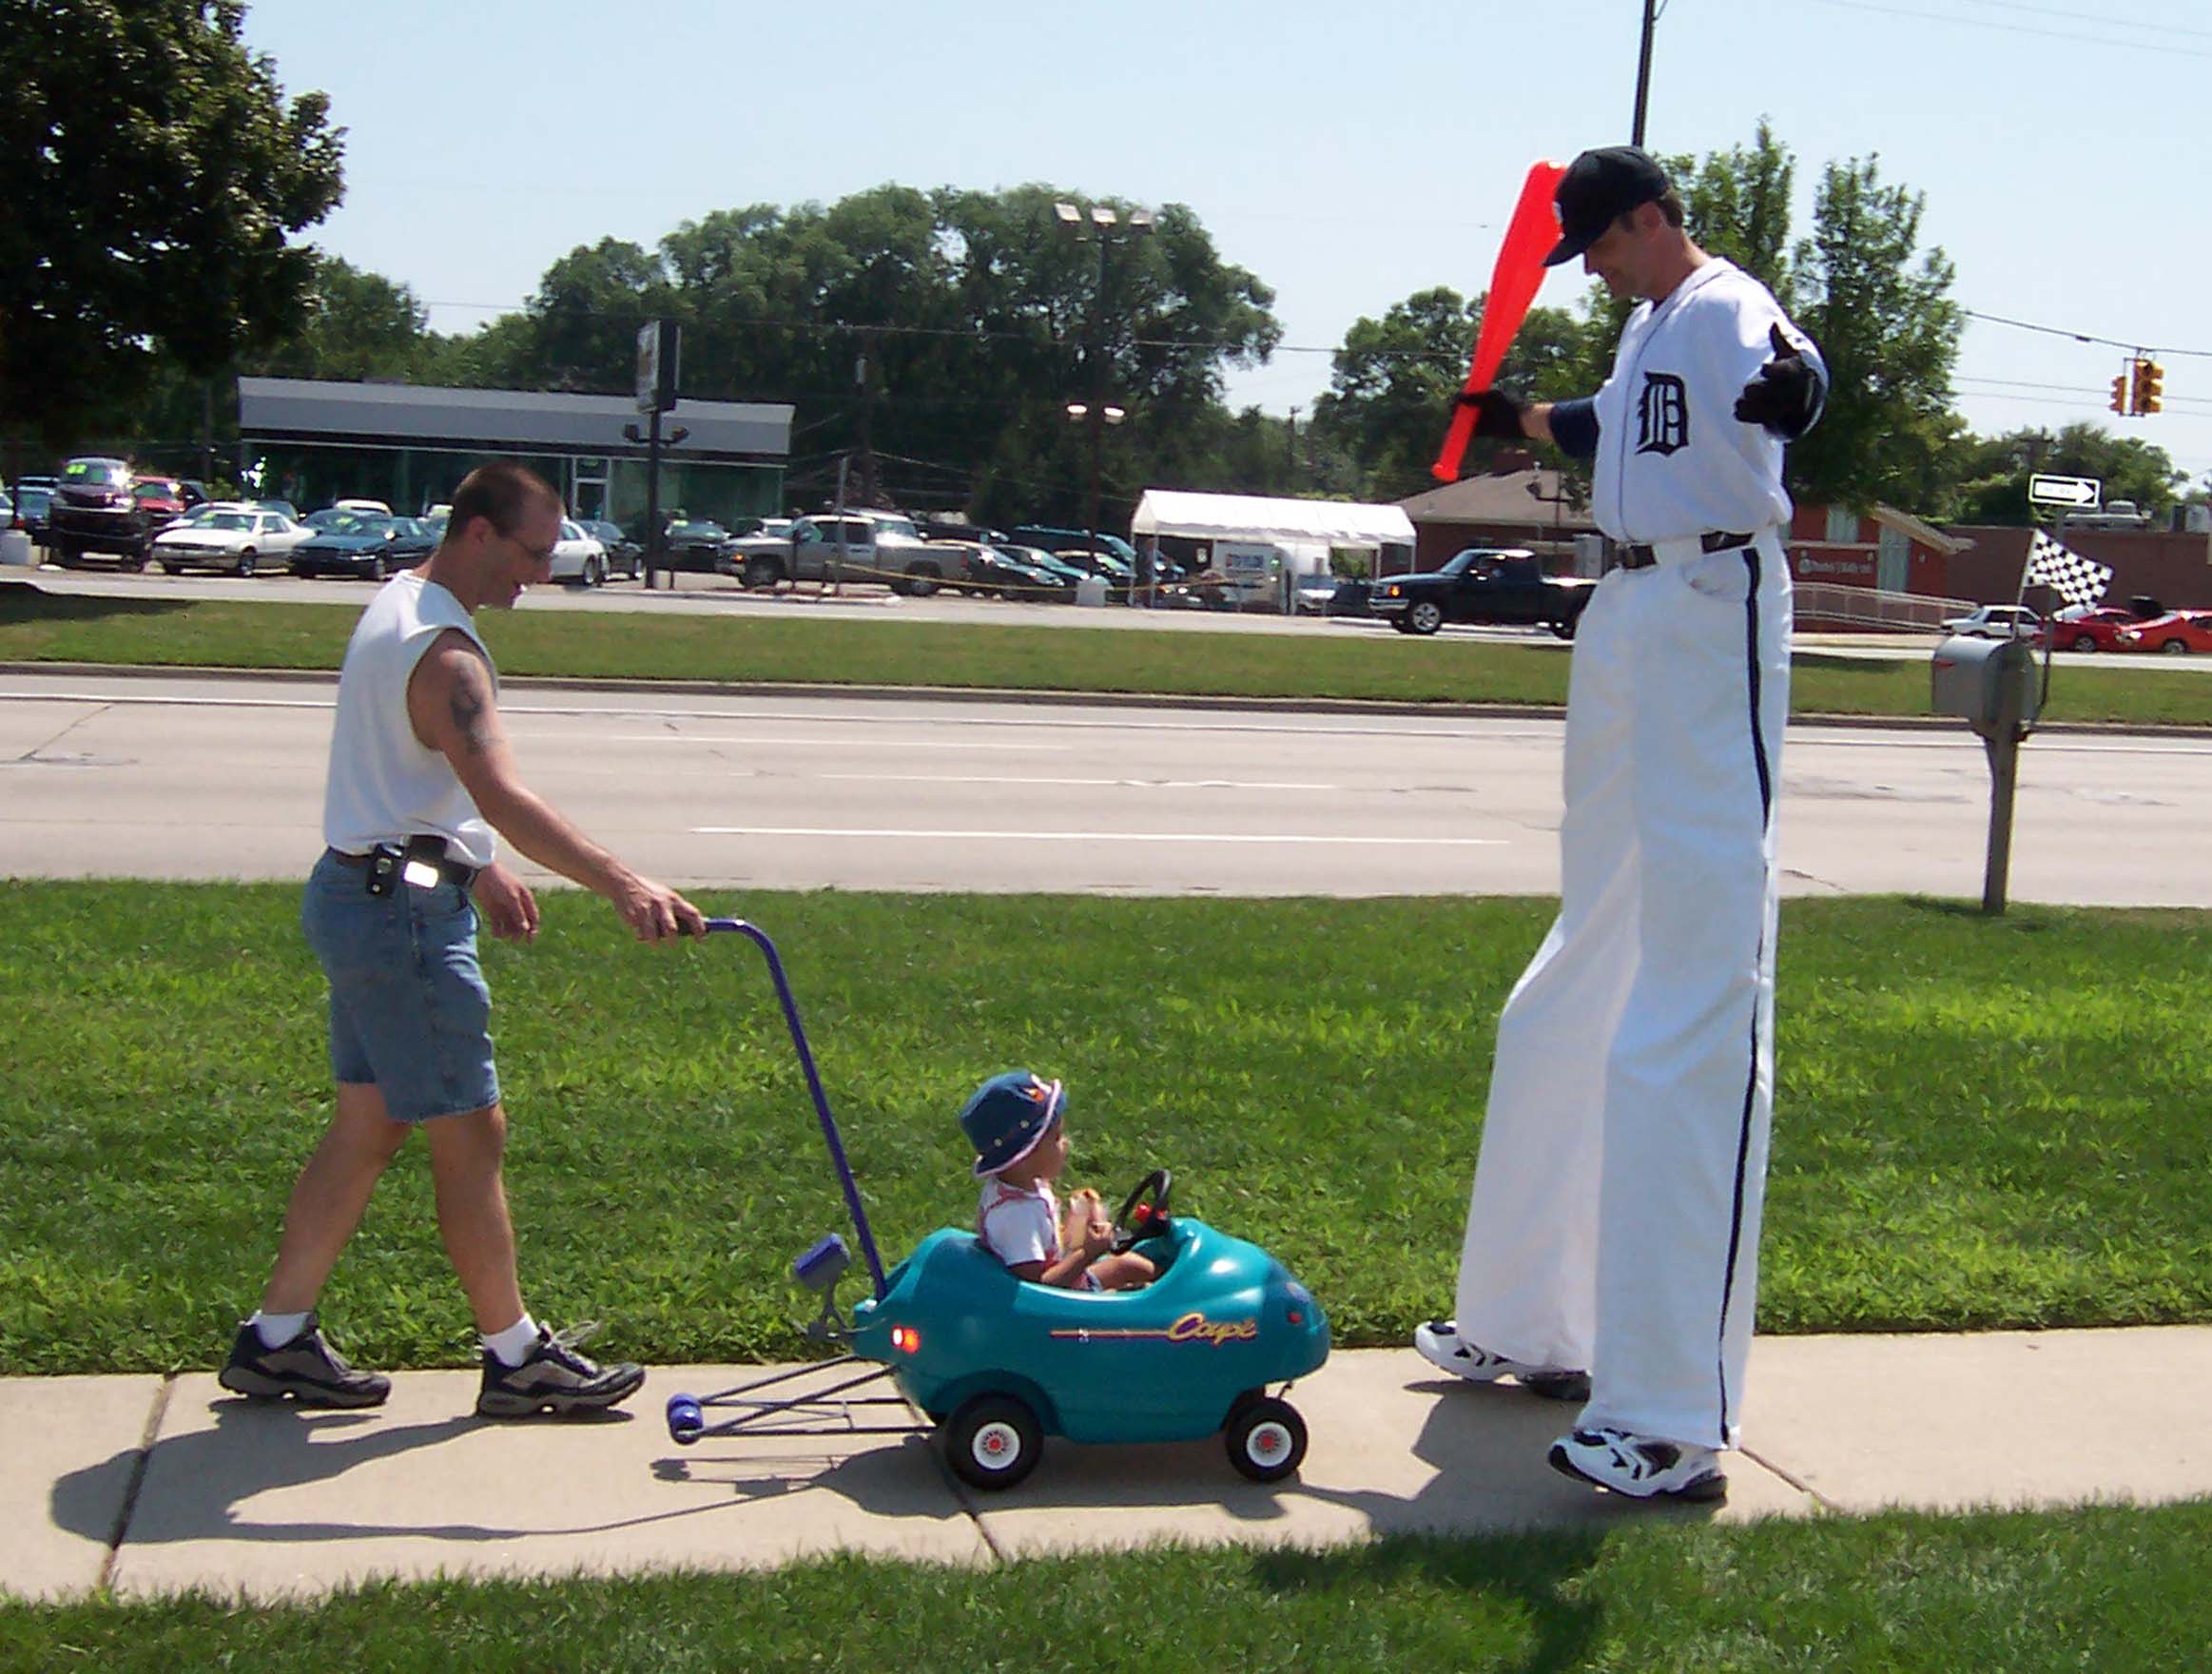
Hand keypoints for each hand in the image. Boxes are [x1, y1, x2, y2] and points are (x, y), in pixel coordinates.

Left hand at [471, 861, 538, 942]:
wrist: (481, 874)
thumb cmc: (500, 882)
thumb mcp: (511, 898)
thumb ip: (518, 913)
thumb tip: (526, 928)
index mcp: (525, 900)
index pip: (533, 918)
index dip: (533, 930)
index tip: (530, 941)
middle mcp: (516, 906)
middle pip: (522, 924)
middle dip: (519, 933)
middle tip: (514, 940)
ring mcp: (505, 909)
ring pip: (510, 925)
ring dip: (508, 932)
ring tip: (502, 935)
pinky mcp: (493, 911)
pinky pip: (498, 924)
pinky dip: (497, 931)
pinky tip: (495, 934)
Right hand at [611, 873, 707, 941]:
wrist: (624, 882)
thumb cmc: (649, 893)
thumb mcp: (666, 897)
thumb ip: (677, 911)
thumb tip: (691, 931)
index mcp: (673, 899)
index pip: (692, 914)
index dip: (699, 928)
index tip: (701, 940)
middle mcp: (662, 905)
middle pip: (672, 930)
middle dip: (672, 941)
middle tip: (672, 944)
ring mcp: (647, 911)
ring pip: (654, 936)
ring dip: (654, 941)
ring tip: (652, 940)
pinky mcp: (633, 916)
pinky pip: (640, 933)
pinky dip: (640, 934)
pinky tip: (637, 926)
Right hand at [1454, 388, 1527, 439]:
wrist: (1525, 421)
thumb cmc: (1509, 406)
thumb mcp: (1491, 399)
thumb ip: (1474, 398)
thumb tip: (1456, 397)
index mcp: (1485, 396)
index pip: (1467, 396)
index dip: (1458, 400)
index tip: (1452, 404)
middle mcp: (1484, 408)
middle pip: (1465, 410)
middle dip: (1457, 413)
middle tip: (1451, 415)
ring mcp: (1485, 420)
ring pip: (1468, 422)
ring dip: (1459, 424)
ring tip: (1452, 425)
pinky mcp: (1487, 432)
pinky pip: (1473, 433)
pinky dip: (1466, 434)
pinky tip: (1458, 435)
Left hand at [1734, 324, 1822, 438]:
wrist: (1803, 392)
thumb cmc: (1789, 367)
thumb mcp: (1787, 352)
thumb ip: (1779, 340)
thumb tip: (1774, 323)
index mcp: (1795, 371)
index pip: (1788, 372)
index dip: (1776, 371)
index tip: (1763, 369)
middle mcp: (1794, 390)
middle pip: (1780, 393)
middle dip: (1763, 392)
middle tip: (1746, 389)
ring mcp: (1787, 405)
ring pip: (1773, 409)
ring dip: (1754, 407)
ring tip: (1737, 403)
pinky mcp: (1778, 418)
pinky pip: (1766, 419)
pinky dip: (1751, 417)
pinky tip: (1736, 412)